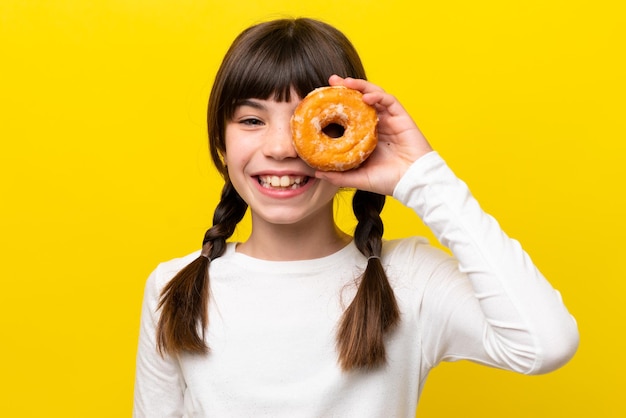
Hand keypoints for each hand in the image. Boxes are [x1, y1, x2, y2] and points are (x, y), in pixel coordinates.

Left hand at [315, 75, 432, 195]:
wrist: (413, 182)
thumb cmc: (389, 181)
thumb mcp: (359, 178)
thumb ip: (339, 176)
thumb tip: (316, 173)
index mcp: (366, 136)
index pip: (350, 115)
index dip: (338, 105)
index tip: (321, 100)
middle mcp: (377, 125)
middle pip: (360, 100)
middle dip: (346, 88)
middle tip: (331, 80)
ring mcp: (389, 120)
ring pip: (374, 96)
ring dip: (360, 86)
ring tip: (345, 82)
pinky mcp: (401, 117)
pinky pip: (389, 100)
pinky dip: (377, 95)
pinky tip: (366, 96)